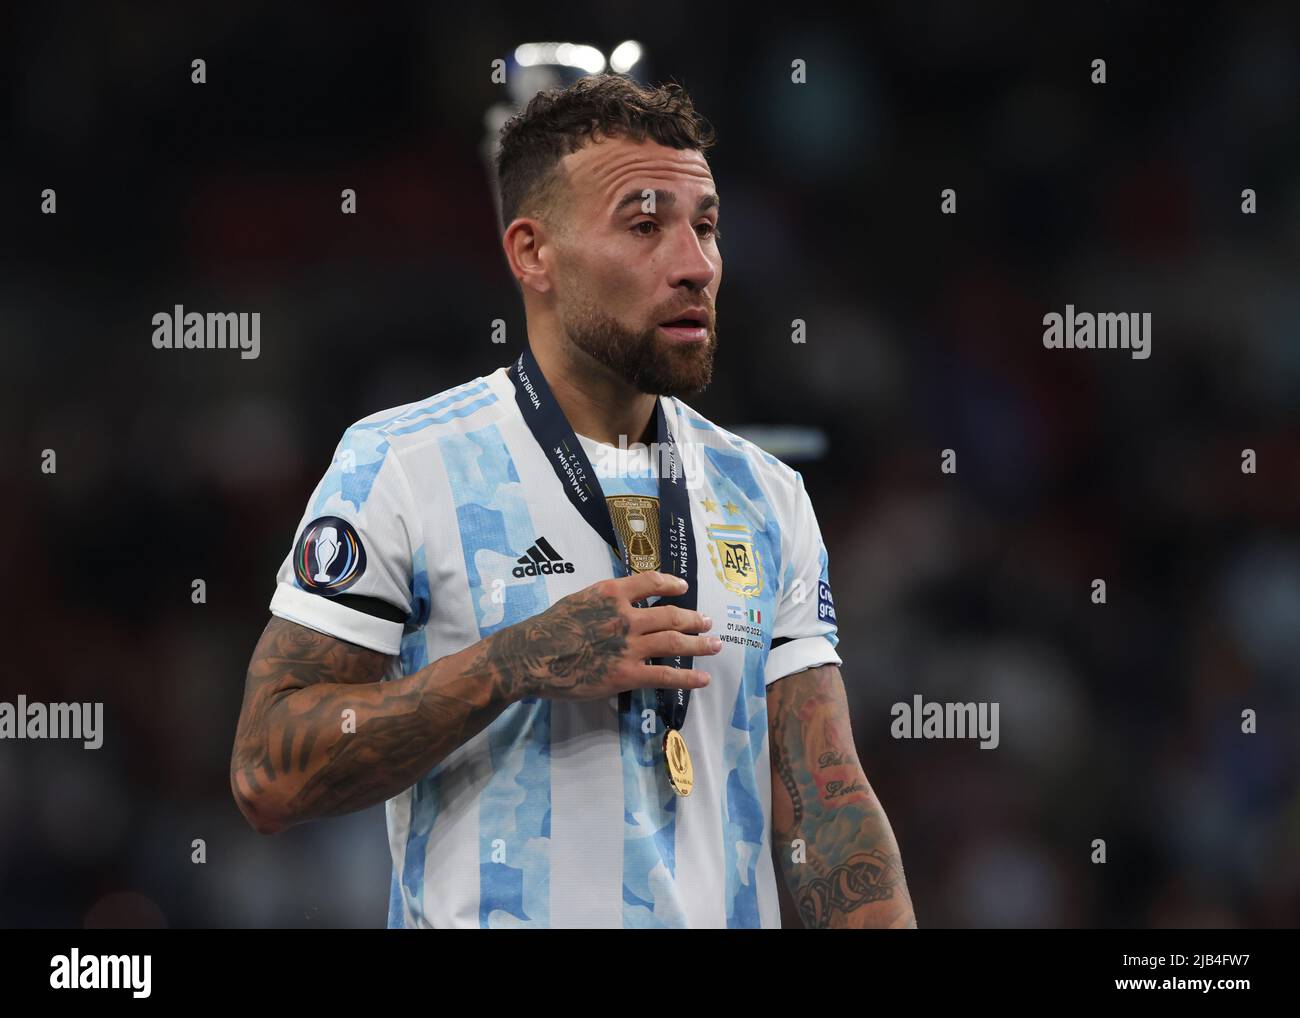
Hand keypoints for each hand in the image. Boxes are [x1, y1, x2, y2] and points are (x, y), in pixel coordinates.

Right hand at [489, 571, 718, 701]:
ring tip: (714, 645)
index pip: (651, 582)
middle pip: (670, 616)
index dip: (671, 584)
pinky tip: (702, 679)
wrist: (532, 656)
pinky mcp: (626, 674)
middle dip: (693, 619)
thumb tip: (623, 603)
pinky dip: (687, 678)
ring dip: (698, 644)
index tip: (683, 588)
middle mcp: (625, 617)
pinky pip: (664, 676)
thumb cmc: (548, 628)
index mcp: (612, 593)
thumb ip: (604, 600)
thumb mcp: (578, 600)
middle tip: (707, 623)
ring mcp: (628, 646)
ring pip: (673, 643)